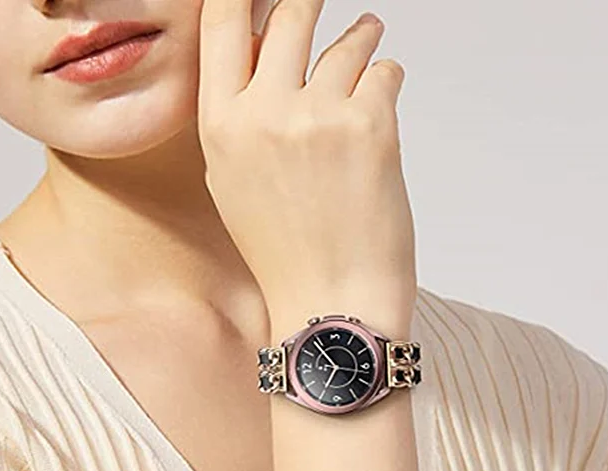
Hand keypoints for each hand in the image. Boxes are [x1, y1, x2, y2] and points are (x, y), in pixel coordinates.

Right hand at [198, 0, 416, 329]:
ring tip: (368, 35)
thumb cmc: (286, 254)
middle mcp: (263, 113)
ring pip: (349, 41)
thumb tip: (266, 52)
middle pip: (290, 14)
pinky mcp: (370, 127)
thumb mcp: (235, 183)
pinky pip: (386, 73)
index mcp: (220, 128)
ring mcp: (317, 116)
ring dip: (362, 36)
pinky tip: (383, 103)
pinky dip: (388, 80)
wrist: (330, 303)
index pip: (223, 21)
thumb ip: (242, 116)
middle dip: (309, 0)